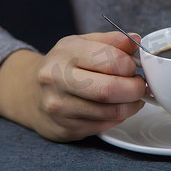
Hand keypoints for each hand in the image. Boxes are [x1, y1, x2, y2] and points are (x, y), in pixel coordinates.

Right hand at [0, 32, 145, 141]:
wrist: (30, 93)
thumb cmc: (62, 66)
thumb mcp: (81, 43)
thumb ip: (110, 41)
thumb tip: (136, 41)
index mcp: (65, 53)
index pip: (110, 60)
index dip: (130, 65)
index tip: (133, 66)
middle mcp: (57, 80)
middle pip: (109, 90)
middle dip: (135, 89)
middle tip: (140, 85)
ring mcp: (60, 108)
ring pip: (110, 112)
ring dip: (131, 105)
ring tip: (132, 97)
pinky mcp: (66, 129)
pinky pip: (104, 125)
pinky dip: (118, 117)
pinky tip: (117, 107)